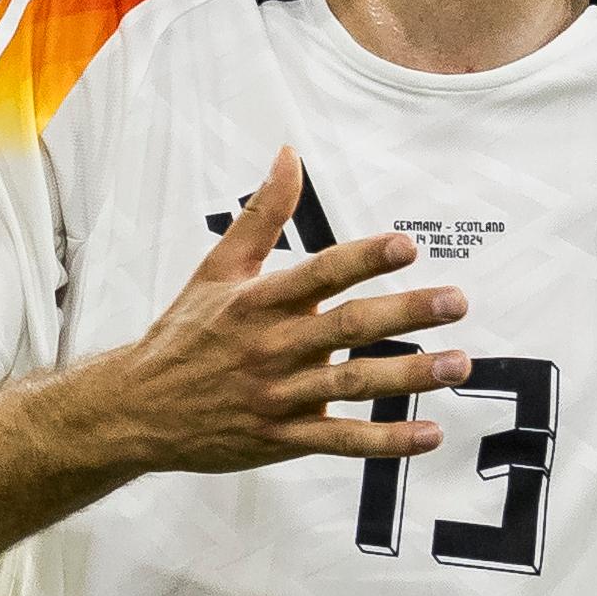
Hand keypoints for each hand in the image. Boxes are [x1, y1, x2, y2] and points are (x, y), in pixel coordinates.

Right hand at [90, 146, 470, 474]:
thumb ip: (262, 214)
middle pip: (346, 327)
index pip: (317, 273)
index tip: (406, 245)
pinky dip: (385, 441)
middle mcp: (270, 347)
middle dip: (405, 314)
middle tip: (456, 301)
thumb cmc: (185, 331)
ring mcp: (277, 396)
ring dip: (409, 376)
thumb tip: (289, 153)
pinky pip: (340, 441)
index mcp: (256, 301)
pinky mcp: (281, 439)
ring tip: (460, 364)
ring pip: (352, 383)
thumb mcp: (217, 267)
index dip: (362, 259)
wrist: (137, 409)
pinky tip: (429, 434)